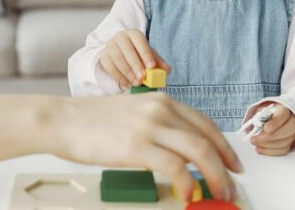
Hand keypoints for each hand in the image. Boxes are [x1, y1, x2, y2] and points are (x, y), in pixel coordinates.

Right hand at [57, 93, 243, 201]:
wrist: (62, 120)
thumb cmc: (91, 120)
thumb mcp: (132, 112)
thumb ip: (157, 125)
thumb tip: (180, 151)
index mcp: (160, 100)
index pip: (205, 124)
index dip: (225, 147)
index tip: (232, 165)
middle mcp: (160, 109)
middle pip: (207, 139)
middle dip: (225, 167)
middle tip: (230, 187)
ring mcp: (149, 126)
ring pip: (199, 152)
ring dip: (215, 177)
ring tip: (217, 194)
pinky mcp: (136, 146)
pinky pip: (175, 167)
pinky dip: (188, 183)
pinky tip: (187, 193)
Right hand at [99, 29, 170, 87]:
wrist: (119, 51)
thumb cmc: (137, 53)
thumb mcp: (148, 55)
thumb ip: (158, 62)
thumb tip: (167, 70)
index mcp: (134, 34)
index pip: (140, 41)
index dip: (146, 53)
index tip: (152, 66)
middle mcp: (120, 37)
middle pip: (127, 50)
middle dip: (135, 65)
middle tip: (142, 78)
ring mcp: (110, 46)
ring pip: (117, 58)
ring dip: (127, 72)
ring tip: (136, 83)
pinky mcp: (104, 56)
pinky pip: (110, 67)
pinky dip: (119, 77)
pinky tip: (127, 84)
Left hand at [249, 102, 294, 155]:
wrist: (270, 118)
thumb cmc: (265, 114)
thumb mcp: (261, 110)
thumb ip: (260, 116)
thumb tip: (258, 124)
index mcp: (284, 109)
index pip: (283, 115)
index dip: (275, 123)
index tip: (265, 128)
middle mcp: (292, 120)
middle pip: (289, 130)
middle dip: (271, 136)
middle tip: (256, 138)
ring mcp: (293, 133)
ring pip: (286, 141)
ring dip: (268, 145)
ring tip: (254, 143)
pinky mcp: (290, 143)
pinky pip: (283, 150)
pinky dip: (270, 151)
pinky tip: (259, 149)